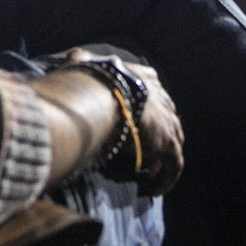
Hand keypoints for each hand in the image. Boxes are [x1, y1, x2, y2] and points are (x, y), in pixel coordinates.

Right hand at [65, 48, 182, 196]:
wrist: (103, 95)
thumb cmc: (91, 82)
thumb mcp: (86, 66)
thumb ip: (81, 61)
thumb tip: (71, 56)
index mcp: (146, 79)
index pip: (157, 96)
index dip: (149, 114)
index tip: (136, 129)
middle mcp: (162, 98)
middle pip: (169, 122)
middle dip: (158, 141)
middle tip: (142, 158)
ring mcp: (168, 122)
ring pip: (173, 146)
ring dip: (160, 162)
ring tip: (143, 177)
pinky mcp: (169, 144)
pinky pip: (173, 167)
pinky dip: (162, 180)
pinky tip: (147, 190)